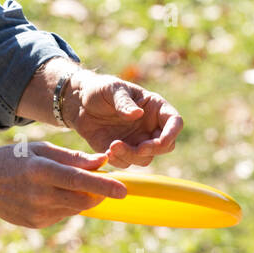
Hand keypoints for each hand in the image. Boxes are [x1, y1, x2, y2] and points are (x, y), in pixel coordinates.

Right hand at [0, 140, 126, 228]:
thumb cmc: (16, 159)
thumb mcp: (42, 150)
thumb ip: (73, 157)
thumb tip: (103, 161)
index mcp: (41, 170)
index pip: (78, 180)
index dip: (102, 185)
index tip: (123, 190)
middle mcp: (39, 194)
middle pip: (82, 199)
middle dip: (98, 192)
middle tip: (103, 182)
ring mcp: (37, 212)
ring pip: (75, 208)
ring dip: (81, 197)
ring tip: (63, 183)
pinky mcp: (36, 224)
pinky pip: (63, 215)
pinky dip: (65, 205)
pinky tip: (47, 195)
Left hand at [64, 69, 182, 167]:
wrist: (79, 102)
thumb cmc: (100, 89)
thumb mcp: (111, 89)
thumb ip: (124, 102)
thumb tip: (138, 114)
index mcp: (155, 108)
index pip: (174, 122)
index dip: (172, 133)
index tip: (161, 141)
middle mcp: (150, 127)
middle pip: (164, 146)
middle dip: (152, 149)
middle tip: (137, 148)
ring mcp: (137, 141)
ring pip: (145, 158)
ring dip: (131, 156)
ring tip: (112, 146)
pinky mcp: (122, 152)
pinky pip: (126, 163)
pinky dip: (118, 161)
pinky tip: (106, 152)